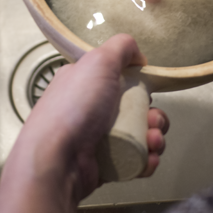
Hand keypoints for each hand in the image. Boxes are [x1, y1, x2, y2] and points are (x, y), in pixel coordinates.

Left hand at [0, 34, 168, 212]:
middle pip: (136, 108)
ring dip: (155, 137)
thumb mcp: (99, 61)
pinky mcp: (106, 164)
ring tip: (153, 142)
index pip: (118, 78)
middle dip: (153, 114)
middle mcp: (91, 109)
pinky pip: (136, 159)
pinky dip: (146, 159)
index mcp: (85, 82)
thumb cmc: (76, 105)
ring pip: (140, 134)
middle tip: (153, 120)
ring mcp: (98, 139)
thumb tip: (139, 56)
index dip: (136, 83)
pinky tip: (148, 159)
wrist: (57, 160)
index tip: (145, 88)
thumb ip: (121, 47)